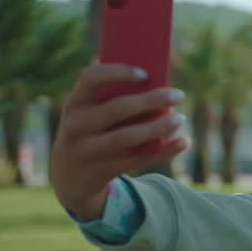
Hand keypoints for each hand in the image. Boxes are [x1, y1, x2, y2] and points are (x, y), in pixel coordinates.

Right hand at [49, 63, 187, 219]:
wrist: (69, 177)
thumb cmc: (91, 132)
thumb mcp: (90, 114)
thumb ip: (113, 99)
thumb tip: (160, 84)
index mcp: (75, 103)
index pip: (90, 78)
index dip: (117, 73)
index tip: (145, 74)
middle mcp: (76, 125)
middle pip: (116, 109)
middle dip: (150, 100)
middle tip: (178, 95)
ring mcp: (86, 151)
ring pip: (126, 137)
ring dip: (157, 128)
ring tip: (179, 119)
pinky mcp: (100, 172)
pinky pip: (136, 160)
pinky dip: (162, 151)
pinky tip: (183, 142)